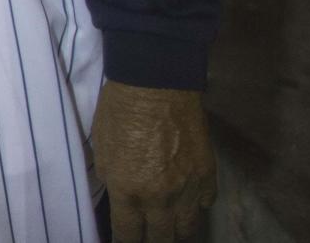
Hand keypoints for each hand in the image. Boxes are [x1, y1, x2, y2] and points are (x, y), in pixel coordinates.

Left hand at [93, 81, 215, 241]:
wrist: (156, 81)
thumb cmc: (119, 108)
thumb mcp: (101, 146)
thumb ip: (110, 176)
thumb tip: (118, 193)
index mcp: (128, 191)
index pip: (128, 235)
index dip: (125, 242)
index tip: (125, 242)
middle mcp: (160, 198)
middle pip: (161, 239)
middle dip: (152, 241)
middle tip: (147, 236)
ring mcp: (188, 188)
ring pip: (187, 228)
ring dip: (176, 232)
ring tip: (169, 230)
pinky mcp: (208, 174)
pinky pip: (205, 203)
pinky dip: (196, 206)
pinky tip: (188, 202)